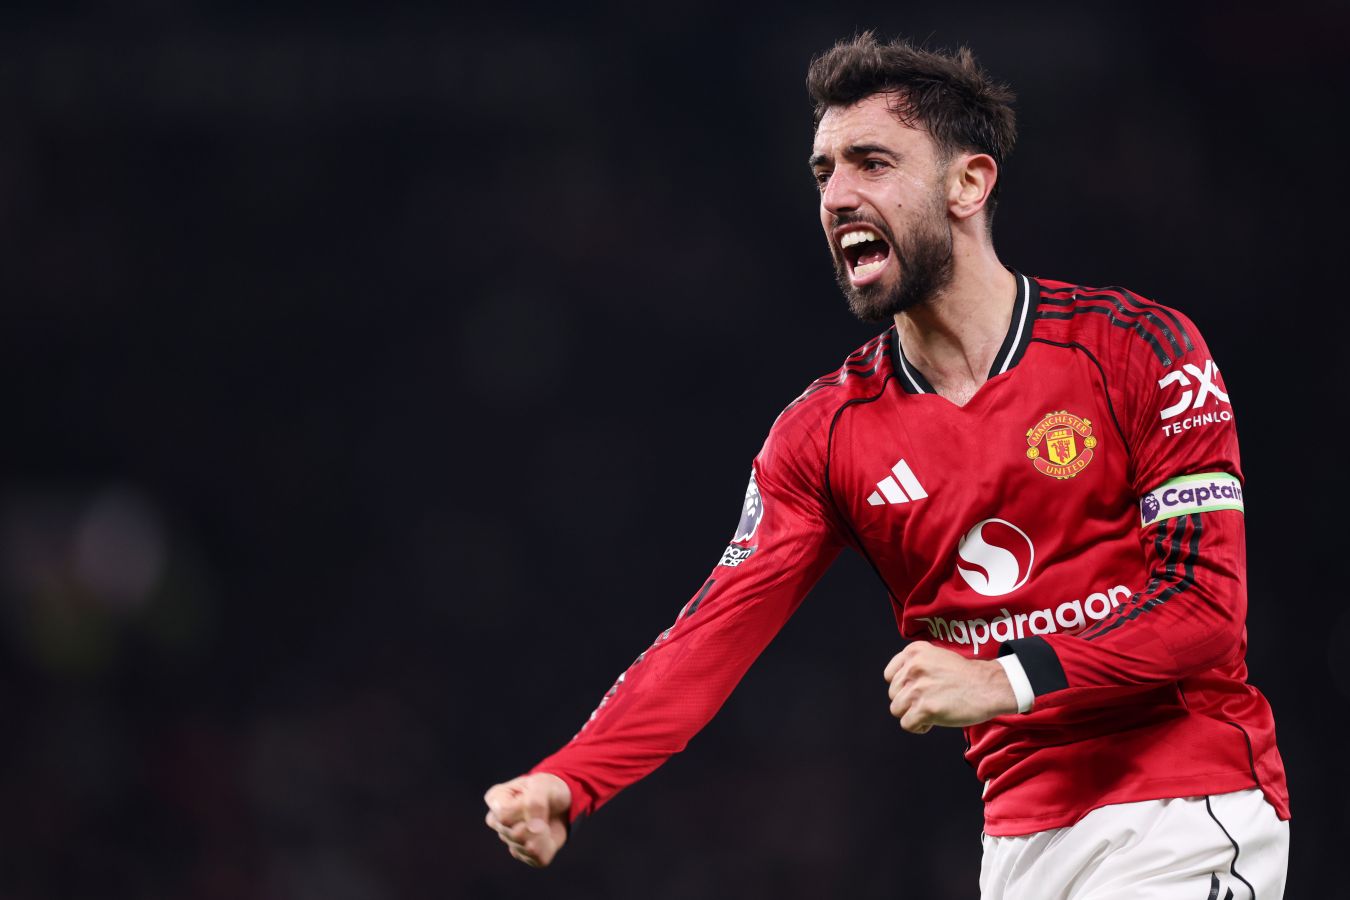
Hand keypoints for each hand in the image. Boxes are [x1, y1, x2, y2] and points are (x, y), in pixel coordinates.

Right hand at [483, 772, 571, 867]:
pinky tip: (548, 835)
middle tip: (544, 810)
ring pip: (525, 848)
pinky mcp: (525, 855)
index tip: (537, 799)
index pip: (503, 815)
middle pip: (514, 834)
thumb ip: (534, 802)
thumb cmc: (547, 789)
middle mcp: (498, 822)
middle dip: (537, 823)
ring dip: (543, 834)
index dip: (526, 810)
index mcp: (496, 800)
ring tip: (545, 821)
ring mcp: (509, 840)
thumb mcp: (543, 784)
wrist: (562, 801)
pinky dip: (548, 846)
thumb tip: (532, 828)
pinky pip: (537, 859)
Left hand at [884, 641, 1017, 732]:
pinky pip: (906, 724)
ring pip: (896, 709)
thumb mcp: (936, 657)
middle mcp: (913, 667)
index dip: (902, 687)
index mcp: (914, 652)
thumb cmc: (965, 675)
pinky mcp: (925, 708)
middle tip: (928, 701)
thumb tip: (899, 685)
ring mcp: (918, 688)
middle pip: (893, 694)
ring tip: (929, 712)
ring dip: (912, 714)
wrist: (989, 687)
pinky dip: (918, 727)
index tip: (915, 691)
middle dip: (908, 701)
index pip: (889, 675)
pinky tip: (931, 722)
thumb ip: (915, 666)